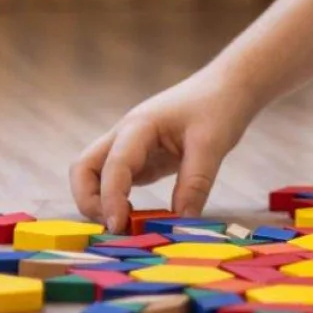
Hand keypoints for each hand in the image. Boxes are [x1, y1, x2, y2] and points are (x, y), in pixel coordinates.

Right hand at [69, 68, 257, 232]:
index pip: (113, 165)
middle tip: (114, 227)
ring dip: (100, 201)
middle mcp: (126, 135)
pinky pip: (119, 180)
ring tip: (125, 226)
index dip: (110, 198)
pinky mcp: (143, 157)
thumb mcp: (213, 144)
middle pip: (84, 167)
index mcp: (139, 126)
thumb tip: (181, 222)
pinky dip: (118, 200)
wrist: (229, 85)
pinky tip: (137, 217)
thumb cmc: (219, 106)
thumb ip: (195, 183)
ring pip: (96, 174)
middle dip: (88, 200)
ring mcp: (131, 146)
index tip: (119, 226)